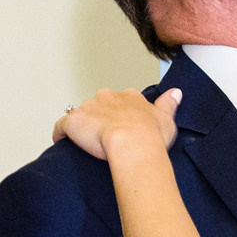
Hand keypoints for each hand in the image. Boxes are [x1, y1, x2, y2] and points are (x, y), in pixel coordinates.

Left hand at [53, 87, 180, 158]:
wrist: (133, 143)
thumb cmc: (150, 135)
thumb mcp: (167, 119)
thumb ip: (169, 104)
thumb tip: (176, 93)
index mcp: (128, 97)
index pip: (120, 101)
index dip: (120, 113)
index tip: (122, 125)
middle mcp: (107, 97)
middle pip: (99, 105)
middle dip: (100, 118)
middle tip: (105, 136)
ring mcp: (89, 108)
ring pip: (82, 114)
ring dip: (83, 125)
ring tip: (87, 143)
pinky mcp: (74, 122)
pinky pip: (62, 126)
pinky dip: (61, 133)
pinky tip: (63, 142)